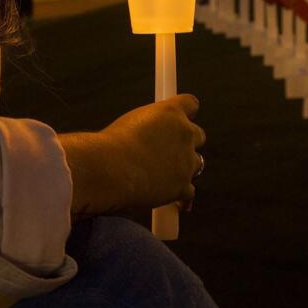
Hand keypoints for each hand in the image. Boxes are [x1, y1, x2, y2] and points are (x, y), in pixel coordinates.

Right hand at [101, 94, 204, 209]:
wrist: (108, 169)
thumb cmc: (109, 145)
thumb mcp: (130, 123)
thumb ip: (148, 126)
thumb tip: (148, 136)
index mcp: (170, 112)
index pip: (190, 104)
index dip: (186, 113)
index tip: (180, 120)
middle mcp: (184, 133)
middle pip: (198, 135)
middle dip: (187, 143)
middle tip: (171, 152)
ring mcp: (186, 160)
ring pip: (196, 164)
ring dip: (184, 169)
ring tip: (166, 177)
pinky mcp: (183, 186)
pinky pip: (189, 193)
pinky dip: (182, 199)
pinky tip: (177, 203)